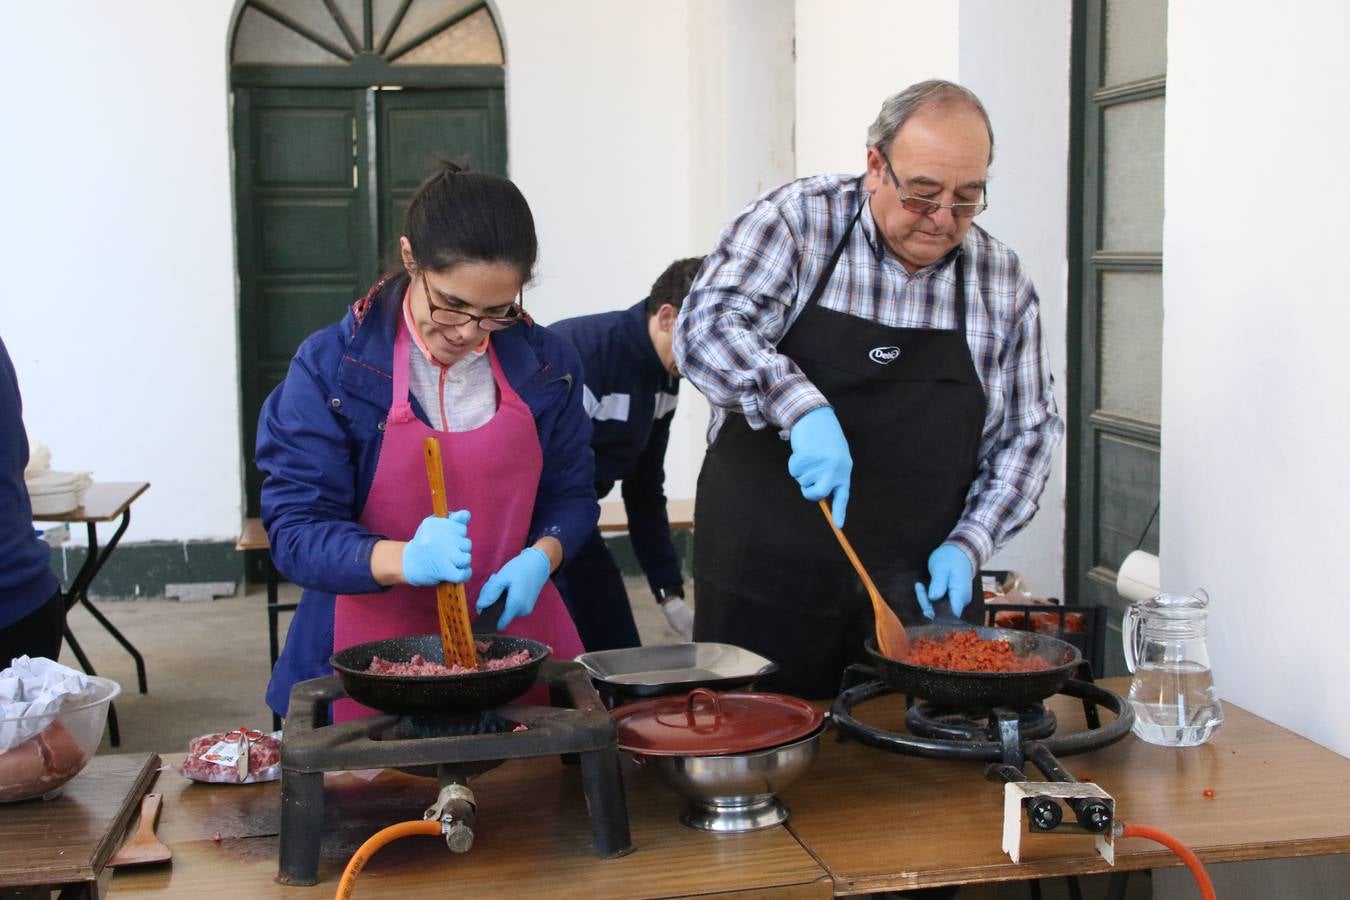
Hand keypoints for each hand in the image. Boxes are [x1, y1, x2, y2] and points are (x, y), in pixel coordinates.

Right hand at [401, 510, 471, 586]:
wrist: (407, 563)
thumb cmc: (425, 544)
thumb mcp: (433, 526)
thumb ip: (452, 519)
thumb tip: (466, 514)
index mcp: (434, 525)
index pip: (462, 528)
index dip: (458, 535)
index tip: (449, 539)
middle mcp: (437, 537)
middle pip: (466, 544)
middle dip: (460, 549)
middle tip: (448, 553)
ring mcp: (442, 554)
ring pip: (466, 558)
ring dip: (462, 562)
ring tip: (451, 562)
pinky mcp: (443, 570)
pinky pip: (463, 573)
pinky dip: (465, 574)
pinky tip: (460, 572)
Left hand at [475, 547, 550, 629]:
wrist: (538, 564)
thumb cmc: (519, 568)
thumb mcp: (502, 578)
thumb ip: (490, 593)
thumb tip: (480, 607)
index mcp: (515, 606)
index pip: (498, 623)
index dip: (488, 614)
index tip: (485, 599)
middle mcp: (522, 612)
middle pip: (498, 614)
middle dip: (492, 600)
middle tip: (493, 582)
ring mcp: (525, 611)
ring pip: (503, 609)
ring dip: (498, 597)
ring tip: (501, 582)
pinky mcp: (526, 607)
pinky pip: (510, 607)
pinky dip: (505, 598)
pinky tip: (507, 585)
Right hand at [788, 407, 851, 526]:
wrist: (816, 418)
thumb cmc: (825, 440)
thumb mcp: (835, 458)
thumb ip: (831, 476)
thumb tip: (820, 495)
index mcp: (844, 471)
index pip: (842, 496)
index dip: (840, 512)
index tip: (839, 526)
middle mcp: (834, 470)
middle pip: (817, 495)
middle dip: (809, 492)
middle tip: (807, 485)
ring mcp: (820, 466)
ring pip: (803, 481)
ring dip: (802, 471)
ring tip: (809, 455)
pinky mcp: (806, 459)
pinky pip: (794, 471)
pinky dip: (794, 463)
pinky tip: (802, 451)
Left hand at [914, 544, 974, 619]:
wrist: (959, 551)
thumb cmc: (951, 558)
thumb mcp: (941, 568)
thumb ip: (938, 583)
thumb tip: (933, 597)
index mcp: (960, 594)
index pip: (951, 614)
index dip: (937, 614)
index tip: (924, 603)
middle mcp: (961, 600)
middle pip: (943, 613)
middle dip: (927, 604)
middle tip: (919, 588)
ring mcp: (957, 599)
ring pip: (939, 608)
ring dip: (926, 600)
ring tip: (919, 585)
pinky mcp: (951, 597)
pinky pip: (939, 603)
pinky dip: (929, 597)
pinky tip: (922, 587)